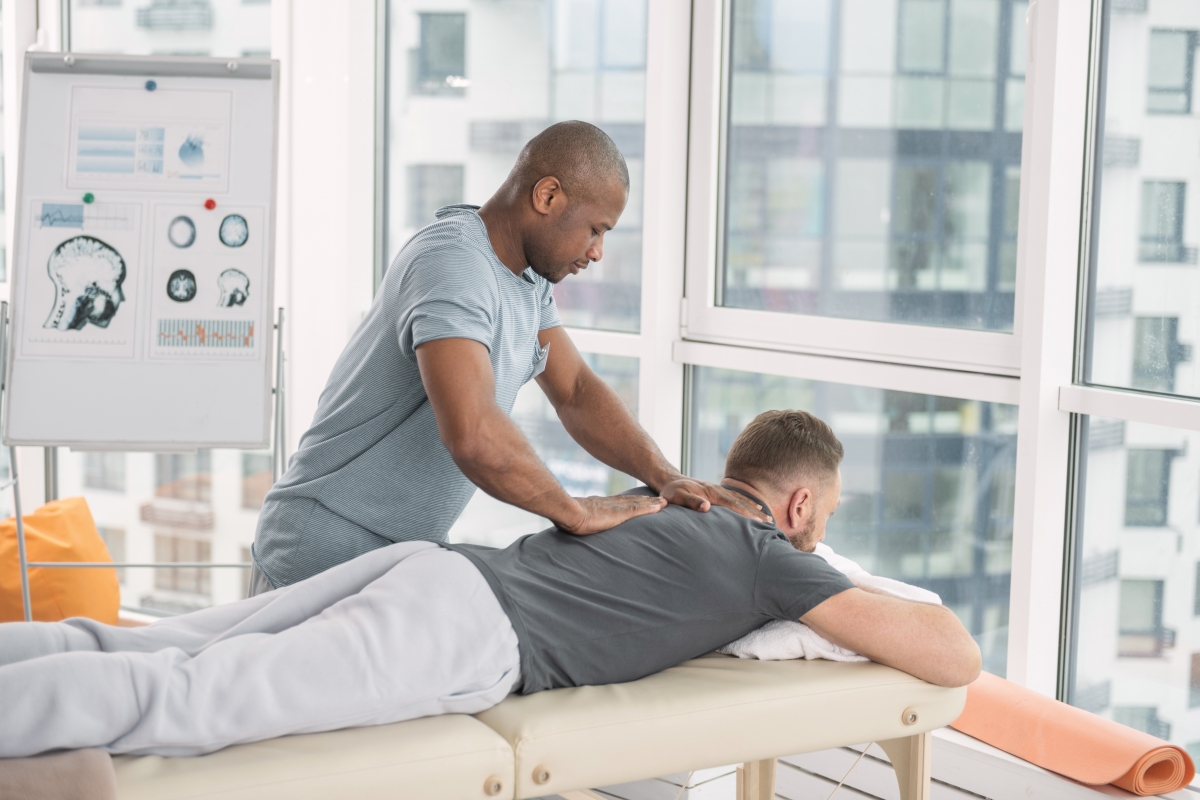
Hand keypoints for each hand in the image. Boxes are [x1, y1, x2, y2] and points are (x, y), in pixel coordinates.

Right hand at [556, 494, 667, 534]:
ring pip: (639, 504)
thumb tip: (574, 527)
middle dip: (646, 500)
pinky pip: (639, 509)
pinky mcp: (620, 513)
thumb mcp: (575, 519)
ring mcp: (616, 507)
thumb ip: (580, 521)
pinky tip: (660, 507)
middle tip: (659, 499)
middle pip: (632, 500)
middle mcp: (610, 503)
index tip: (641, 500)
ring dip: (652, 503)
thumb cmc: (567, 517)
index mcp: (600, 505)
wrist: (568, 512)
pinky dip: (651, 508)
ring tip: (664, 502)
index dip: (632, 501)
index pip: (620, 502)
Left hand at [657, 477, 772, 522]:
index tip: (758, 521)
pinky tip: (754, 506)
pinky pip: (736, 497)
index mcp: (711, 493)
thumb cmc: (671, 491)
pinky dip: (747, 502)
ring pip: (740, 499)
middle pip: (741, 501)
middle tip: (770, 522)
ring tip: (768, 517)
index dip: (746, 513)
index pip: (733, 504)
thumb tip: (706, 507)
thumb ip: (690, 501)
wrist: (669, 479)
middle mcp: (718, 490)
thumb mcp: (677, 497)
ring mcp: (718, 490)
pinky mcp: (717, 492)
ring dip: (754, 508)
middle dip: (755, 512)